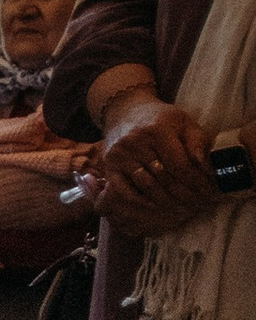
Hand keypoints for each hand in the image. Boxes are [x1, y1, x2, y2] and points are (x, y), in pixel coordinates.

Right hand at [90, 90, 222, 236]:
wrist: (125, 112)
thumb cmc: (160, 119)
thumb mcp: (184, 122)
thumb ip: (198, 143)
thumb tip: (207, 168)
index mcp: (158, 129)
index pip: (180, 165)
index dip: (197, 182)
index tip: (209, 193)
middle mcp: (136, 142)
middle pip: (165, 179)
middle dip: (187, 195)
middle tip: (201, 204)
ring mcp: (120, 156)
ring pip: (147, 188)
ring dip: (168, 202)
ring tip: (185, 208)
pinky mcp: (109, 167)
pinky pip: (124, 193)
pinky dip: (142, 203)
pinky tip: (157, 206)